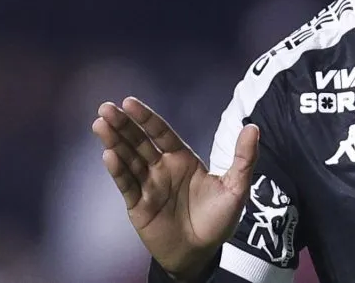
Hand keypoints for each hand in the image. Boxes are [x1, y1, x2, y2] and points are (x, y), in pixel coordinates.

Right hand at [92, 97, 259, 279]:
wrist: (202, 253)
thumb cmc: (218, 219)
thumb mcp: (236, 187)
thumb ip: (244, 158)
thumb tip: (254, 127)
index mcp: (182, 159)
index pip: (161, 133)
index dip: (146, 118)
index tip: (130, 102)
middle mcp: (161, 168)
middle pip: (139, 142)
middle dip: (123, 125)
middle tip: (106, 108)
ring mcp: (148, 186)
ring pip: (128, 160)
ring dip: (114, 142)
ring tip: (100, 125)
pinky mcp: (138, 206)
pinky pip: (126, 185)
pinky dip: (117, 171)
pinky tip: (109, 155)